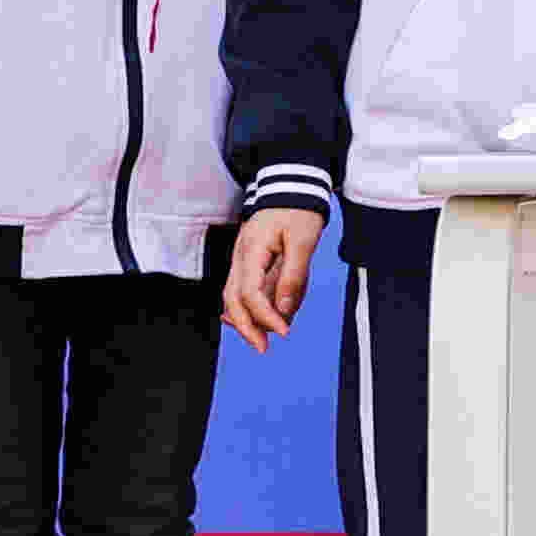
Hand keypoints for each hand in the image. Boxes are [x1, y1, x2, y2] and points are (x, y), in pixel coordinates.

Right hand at [220, 202, 321, 348]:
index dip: (265, 316)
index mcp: (252, 250)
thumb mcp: (303, 240)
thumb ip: (293, 275)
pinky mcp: (248, 262)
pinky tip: (264, 320)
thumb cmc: (297, 210)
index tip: (284, 333)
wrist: (291, 187)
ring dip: (250, 319)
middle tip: (263, 348)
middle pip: (232, 300)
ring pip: (234, 297)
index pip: (250, 293)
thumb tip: (284, 309)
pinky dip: (254, 307)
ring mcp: (241, 259)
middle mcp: (240, 257)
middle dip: (246, 327)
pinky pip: (245, 290)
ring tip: (271, 334)